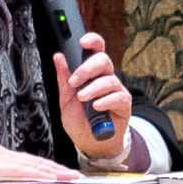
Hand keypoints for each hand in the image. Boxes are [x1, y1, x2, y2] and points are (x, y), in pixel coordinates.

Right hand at [0, 124, 79, 179]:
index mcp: (1, 157)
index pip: (31, 163)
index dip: (49, 168)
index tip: (65, 174)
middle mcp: (5, 156)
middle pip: (38, 163)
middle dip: (59, 171)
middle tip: (78, 177)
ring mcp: (1, 160)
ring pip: (34, 167)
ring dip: (54, 173)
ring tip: (70, 178)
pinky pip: (20, 171)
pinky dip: (36, 175)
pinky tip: (48, 178)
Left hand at [53, 33, 134, 160]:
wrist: (90, 142)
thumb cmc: (80, 120)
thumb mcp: (65, 99)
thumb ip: (63, 78)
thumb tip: (58, 57)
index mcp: (91, 73)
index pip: (96, 51)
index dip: (92, 41)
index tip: (82, 42)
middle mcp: (105, 78)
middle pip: (104, 61)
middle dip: (87, 69)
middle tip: (74, 82)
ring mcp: (116, 90)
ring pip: (109, 79)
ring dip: (93, 88)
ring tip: (82, 98)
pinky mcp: (124, 104)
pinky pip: (118, 97)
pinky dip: (106, 100)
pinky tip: (96, 106)